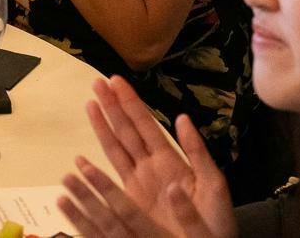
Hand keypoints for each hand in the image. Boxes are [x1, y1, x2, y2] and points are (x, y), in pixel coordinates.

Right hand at [58, 77, 236, 237]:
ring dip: (103, 125)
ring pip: (116, 147)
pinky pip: (112, 178)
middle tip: (97, 82)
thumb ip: (197, 151)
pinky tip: (82, 154)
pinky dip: (97, 165)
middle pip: (127, 130)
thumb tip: (182, 118)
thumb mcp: (213, 183)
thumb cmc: (216, 220)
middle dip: (112, 106)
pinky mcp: (131, 203)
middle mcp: (151, 167)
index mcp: (170, 159)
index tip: (116, 80)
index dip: (131, 102)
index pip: (146, 124)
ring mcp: (139, 183)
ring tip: (90, 103)